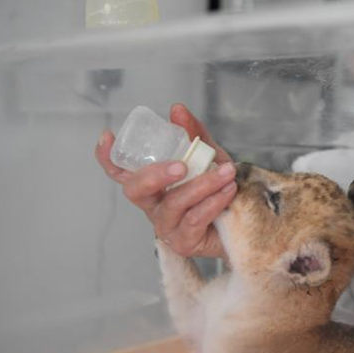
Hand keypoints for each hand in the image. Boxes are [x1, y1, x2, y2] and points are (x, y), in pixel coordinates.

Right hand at [95, 104, 235, 258]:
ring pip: (174, 203)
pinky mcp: (183, 242)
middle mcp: (152, 205)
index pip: (121, 172)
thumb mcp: (208, 158)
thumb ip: (194, 136)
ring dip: (202, 185)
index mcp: (152, 184)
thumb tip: (177, 110)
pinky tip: (227, 190)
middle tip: (182, 165)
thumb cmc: (218, 191)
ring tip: (226, 172)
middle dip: (156, 175)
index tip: (108, 136)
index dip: (108, 157)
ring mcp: (166, 226)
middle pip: (136, 190)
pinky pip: (194, 220)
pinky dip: (213, 201)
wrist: (245, 222)